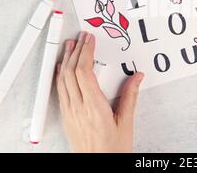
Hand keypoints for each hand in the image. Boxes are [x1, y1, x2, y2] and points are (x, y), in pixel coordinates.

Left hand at [56, 31, 143, 152]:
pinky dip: (60, 75)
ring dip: (65, 60)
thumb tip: (137, 77)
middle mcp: (78, 108)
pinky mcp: (66, 117)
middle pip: (71, 72)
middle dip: (76, 51)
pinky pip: (59, 91)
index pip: (85, 72)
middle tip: (81, 37)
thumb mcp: (126, 123)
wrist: (97, 166)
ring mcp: (69, 112)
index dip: (86, 52)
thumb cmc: (111, 150)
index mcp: (94, 107)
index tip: (90, 40)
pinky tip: (62, 68)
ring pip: (62, 79)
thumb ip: (130, 97)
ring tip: (70, 46)